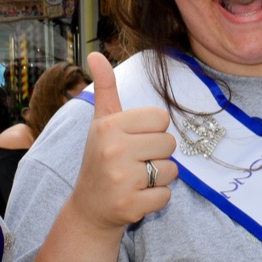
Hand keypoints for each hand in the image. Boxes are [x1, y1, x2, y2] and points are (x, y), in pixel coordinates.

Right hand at [68, 53, 174, 229]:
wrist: (89, 208)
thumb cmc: (101, 159)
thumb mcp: (101, 122)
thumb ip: (105, 88)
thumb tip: (95, 54)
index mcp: (110, 126)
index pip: (161, 118)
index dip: (153, 130)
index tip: (135, 140)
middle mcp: (114, 151)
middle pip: (169, 144)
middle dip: (157, 154)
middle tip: (135, 162)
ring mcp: (122, 180)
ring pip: (171, 170)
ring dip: (159, 177)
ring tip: (136, 179)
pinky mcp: (131, 206)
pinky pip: (166, 195)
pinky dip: (156, 199)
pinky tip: (137, 196)